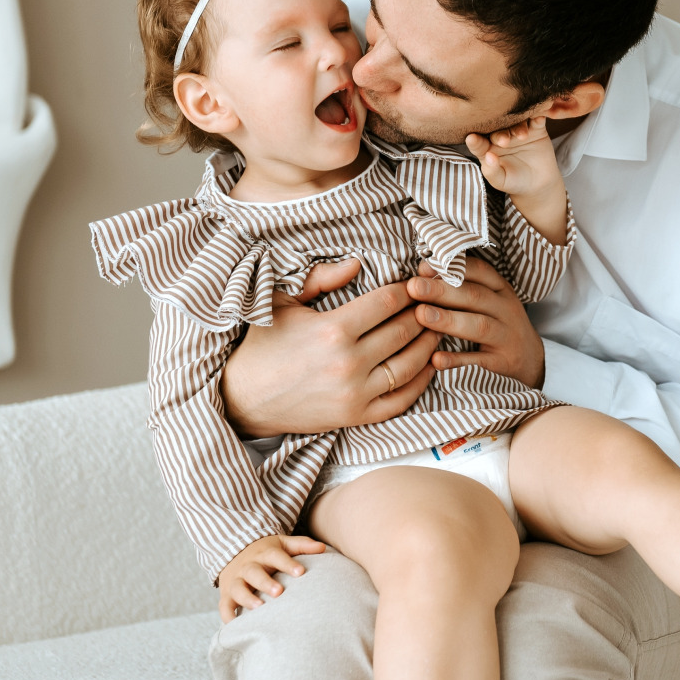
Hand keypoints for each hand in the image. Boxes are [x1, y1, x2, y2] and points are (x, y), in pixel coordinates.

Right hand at [218, 534, 324, 619]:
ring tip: (259, 608)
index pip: (275, 556)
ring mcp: (236, 581)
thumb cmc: (266, 553)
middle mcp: (248, 567)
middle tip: (279, 592)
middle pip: (254, 573)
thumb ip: (302, 545)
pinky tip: (236, 625)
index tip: (301, 572)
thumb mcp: (282, 544)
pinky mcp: (226, 595)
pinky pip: (224, 607)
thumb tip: (323, 548)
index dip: (287, 564)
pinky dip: (228, 616)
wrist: (233, 552)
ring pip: (238, 589)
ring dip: (247, 598)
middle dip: (265, 582)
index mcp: (264, 554)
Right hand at [222, 259, 438, 436]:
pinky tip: (429, 364)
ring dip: (429, 343)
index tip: (414, 282)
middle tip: (432, 301)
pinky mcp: (357, 416)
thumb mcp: (283, 302)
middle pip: (405, 329)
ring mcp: (355, 393)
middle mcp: (349, 363)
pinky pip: (402, 399)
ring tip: (436, 327)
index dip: (407, 289)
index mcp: (333, 329)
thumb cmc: (263, 345)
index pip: (388, 301)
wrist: (243, 398)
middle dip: (423, 312)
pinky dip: (422, 381)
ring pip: (411, 364)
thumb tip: (358, 263)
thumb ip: (321, 278)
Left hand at [410, 257, 545, 387]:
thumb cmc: (498, 322)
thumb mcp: (490, 299)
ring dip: (449, 320)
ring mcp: (506, 336)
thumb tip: (421, 271)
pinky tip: (436, 359)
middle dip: (442, 291)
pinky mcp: (503, 361)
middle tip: (413, 287)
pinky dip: (458, 360)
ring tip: (421, 315)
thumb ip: (462, 286)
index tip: (423, 267)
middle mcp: (506, 309)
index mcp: (501, 288)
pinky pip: (479, 360)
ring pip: (479, 325)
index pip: (480, 271)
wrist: (531, 358)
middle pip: (475, 296)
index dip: (453, 267)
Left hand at [465, 117, 559, 197]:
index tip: (472, 139)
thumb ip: (492, 171)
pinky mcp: (536, 129)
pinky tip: (539, 117)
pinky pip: (537, 119)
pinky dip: (538, 116)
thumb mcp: (501, 180)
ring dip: (519, 127)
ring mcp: (518, 130)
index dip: (475, 141)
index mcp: (488, 147)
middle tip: (504, 142)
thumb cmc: (514, 182)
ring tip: (522, 136)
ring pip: (517, 122)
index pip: (479, 143)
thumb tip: (488, 157)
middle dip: (500, 134)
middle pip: (498, 129)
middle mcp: (501, 135)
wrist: (538, 184)